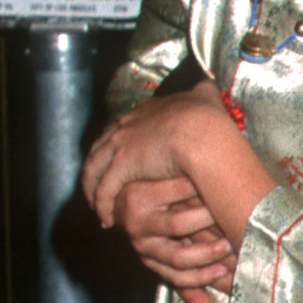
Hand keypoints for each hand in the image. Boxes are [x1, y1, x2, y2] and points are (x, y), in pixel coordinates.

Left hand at [83, 84, 224, 224]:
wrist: (201, 131)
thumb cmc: (206, 118)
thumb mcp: (205, 98)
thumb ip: (203, 92)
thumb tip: (209, 84)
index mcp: (144, 111)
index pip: (122, 126)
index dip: (118, 141)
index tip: (118, 154)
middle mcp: (126, 125)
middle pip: (101, 146)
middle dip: (98, 164)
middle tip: (98, 182)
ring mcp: (120, 144)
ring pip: (95, 168)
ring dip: (93, 188)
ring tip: (97, 204)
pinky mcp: (121, 165)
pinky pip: (105, 189)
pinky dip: (103, 204)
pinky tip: (106, 218)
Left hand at [117, 175, 235, 302]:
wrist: (113, 194)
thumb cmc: (151, 226)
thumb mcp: (165, 254)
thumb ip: (187, 282)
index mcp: (151, 259)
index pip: (178, 277)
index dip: (202, 277)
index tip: (225, 271)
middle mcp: (142, 243)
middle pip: (178, 257)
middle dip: (208, 253)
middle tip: (232, 245)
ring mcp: (139, 219)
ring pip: (177, 226)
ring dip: (206, 223)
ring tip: (226, 215)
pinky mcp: (139, 193)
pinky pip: (173, 194)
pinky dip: (196, 192)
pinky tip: (213, 188)